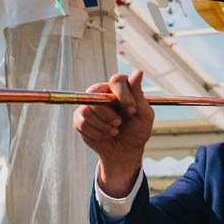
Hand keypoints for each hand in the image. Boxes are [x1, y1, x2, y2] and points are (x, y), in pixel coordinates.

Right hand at [73, 71, 154, 192]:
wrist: (125, 152)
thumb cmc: (136, 131)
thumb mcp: (144, 114)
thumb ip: (138, 94)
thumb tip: (138, 72)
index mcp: (118, 88)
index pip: (116, 80)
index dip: (123, 94)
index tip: (131, 109)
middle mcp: (101, 93)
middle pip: (95, 92)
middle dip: (109, 113)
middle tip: (119, 123)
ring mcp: (89, 106)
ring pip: (88, 111)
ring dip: (104, 126)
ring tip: (113, 130)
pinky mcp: (79, 119)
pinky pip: (82, 123)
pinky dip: (96, 133)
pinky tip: (104, 135)